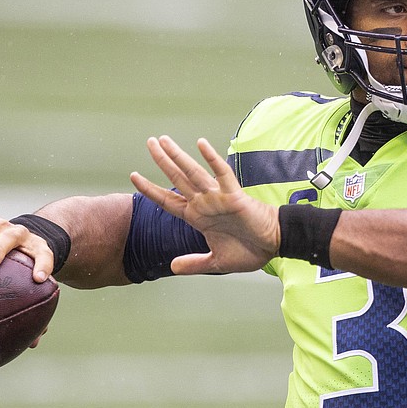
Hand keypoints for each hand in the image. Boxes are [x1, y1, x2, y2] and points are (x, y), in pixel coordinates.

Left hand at [130, 136, 279, 274]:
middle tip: (149, 142)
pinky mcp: (234, 196)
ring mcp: (218, 198)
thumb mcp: (216, 262)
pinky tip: (201, 144)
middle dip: (162, 160)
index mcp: (197, 217)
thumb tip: (172, 267)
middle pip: (176, 178)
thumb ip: (194, 263)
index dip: (150, 189)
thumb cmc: (248, 251)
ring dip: (177, 156)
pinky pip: (221, 174)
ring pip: (193, 173)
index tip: (134, 176)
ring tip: (163, 140)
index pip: (168, 200)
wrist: (272, 246)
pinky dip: (212, 159)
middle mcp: (204, 203)